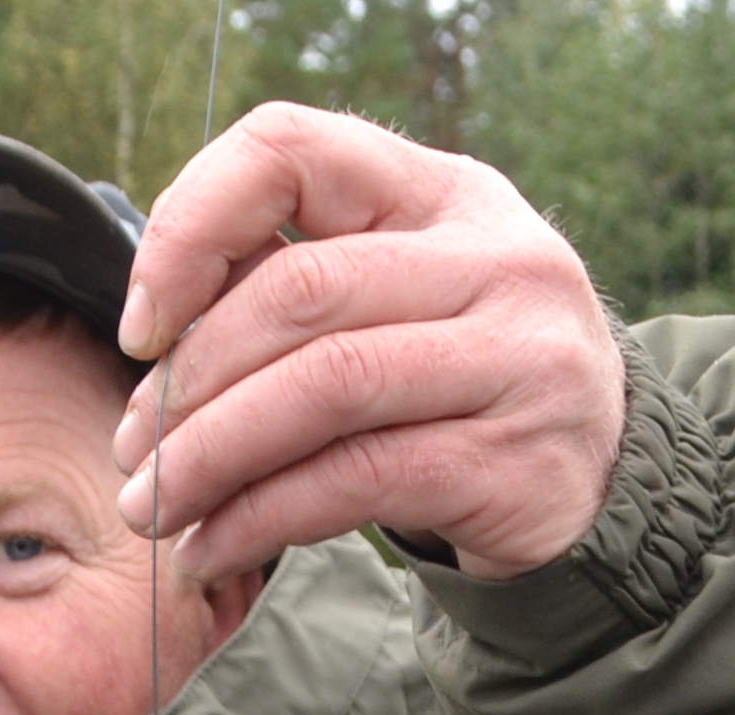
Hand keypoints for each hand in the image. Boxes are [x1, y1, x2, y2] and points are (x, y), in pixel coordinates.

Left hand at [110, 103, 624, 584]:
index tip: (142, 324)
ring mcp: (519, 360)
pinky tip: (214, 546)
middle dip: (190, 379)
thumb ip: (303, 285)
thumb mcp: (402, 300)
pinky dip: (262, 518)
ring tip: (156, 506)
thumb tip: (152, 325)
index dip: (191, 225)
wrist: (601, 485)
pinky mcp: (513, 462)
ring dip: (212, 457)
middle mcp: (499, 259)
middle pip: (300, 294)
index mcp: (448, 192)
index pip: (291, 149)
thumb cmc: (462, 387)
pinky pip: (355, 482)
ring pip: (324, 390)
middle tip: (133, 449)